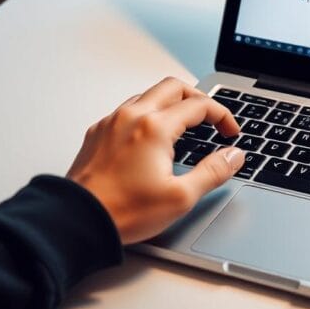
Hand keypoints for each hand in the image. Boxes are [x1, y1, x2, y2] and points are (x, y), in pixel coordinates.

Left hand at [67, 77, 242, 244]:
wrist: (77, 221)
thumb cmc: (121, 211)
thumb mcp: (180, 197)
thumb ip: (213, 172)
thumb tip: (233, 156)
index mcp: (155, 127)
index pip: (199, 105)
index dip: (222, 116)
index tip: (230, 131)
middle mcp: (132, 117)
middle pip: (173, 87)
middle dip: (198, 98)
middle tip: (210, 118)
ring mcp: (112, 122)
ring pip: (148, 95)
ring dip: (171, 103)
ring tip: (184, 125)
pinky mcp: (98, 132)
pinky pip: (127, 109)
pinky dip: (148, 113)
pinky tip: (152, 137)